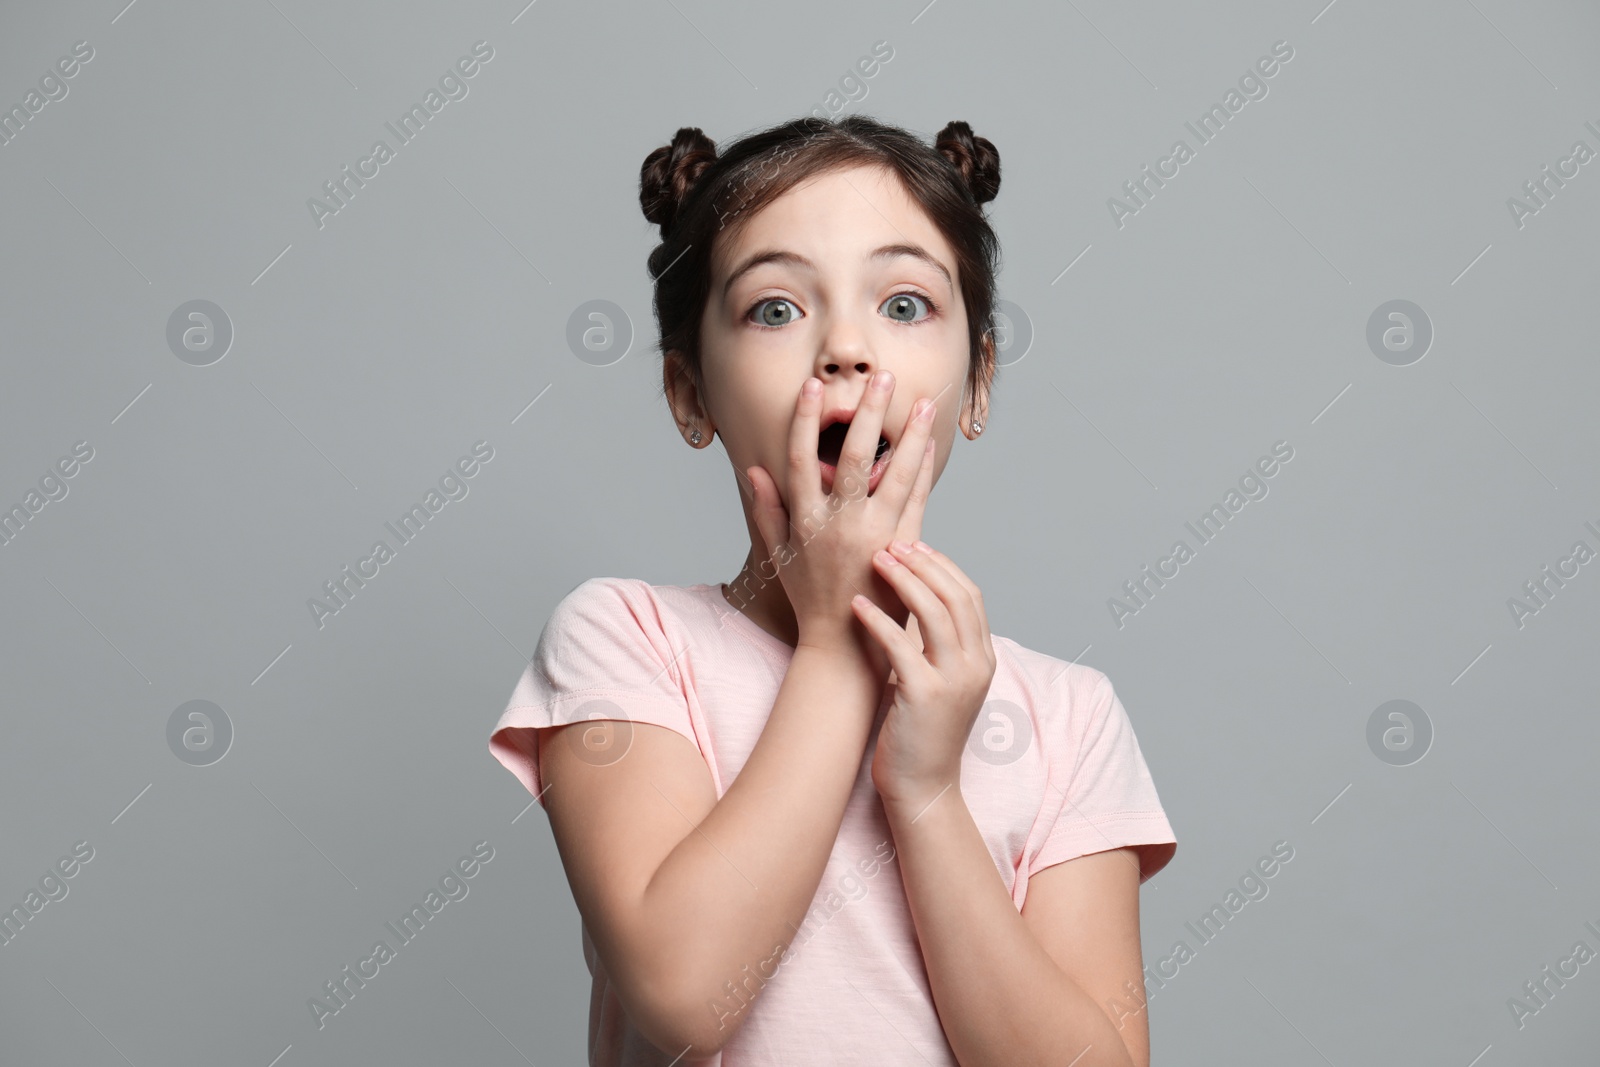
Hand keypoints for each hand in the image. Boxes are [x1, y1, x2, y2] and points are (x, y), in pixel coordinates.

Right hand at [744, 371, 938, 660]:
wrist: (844, 645)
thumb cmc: (810, 597)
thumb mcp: (779, 554)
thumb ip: (766, 509)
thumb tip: (754, 469)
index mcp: (804, 522)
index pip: (800, 460)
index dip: (804, 422)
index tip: (813, 387)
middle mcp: (837, 525)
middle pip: (852, 458)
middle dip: (866, 415)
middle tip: (880, 379)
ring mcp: (872, 536)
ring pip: (894, 475)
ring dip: (909, 435)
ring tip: (921, 402)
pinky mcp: (901, 548)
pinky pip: (916, 501)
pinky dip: (923, 470)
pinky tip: (928, 444)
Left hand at [851, 540, 997, 812]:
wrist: (923, 787)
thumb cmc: (921, 732)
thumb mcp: (940, 681)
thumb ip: (938, 645)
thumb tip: (915, 599)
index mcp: (983, 659)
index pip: (970, 595)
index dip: (942, 565)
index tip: (913, 545)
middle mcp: (976, 666)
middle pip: (956, 595)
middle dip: (923, 563)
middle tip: (892, 543)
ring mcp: (954, 681)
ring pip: (935, 613)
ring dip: (904, 581)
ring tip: (875, 561)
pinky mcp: (925, 697)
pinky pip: (902, 646)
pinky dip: (878, 620)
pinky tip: (856, 605)